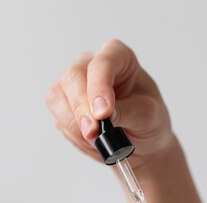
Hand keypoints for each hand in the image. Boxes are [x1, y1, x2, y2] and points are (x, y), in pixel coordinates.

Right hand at [45, 39, 172, 168]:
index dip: (99, 87)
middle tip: (93, 132)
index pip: (102, 63)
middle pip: (73, 77)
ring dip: (74, 123)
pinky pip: (57, 117)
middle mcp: (91, 65)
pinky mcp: (63, 105)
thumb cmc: (148, 120)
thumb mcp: (148, 116)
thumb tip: (102, 116)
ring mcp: (74, 84)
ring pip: (58, 97)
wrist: (141, 141)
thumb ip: (127, 112)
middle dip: (81, 108)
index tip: (103, 113)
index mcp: (119, 57)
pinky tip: (89, 140)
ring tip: (96, 140)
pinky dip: (72, 133)